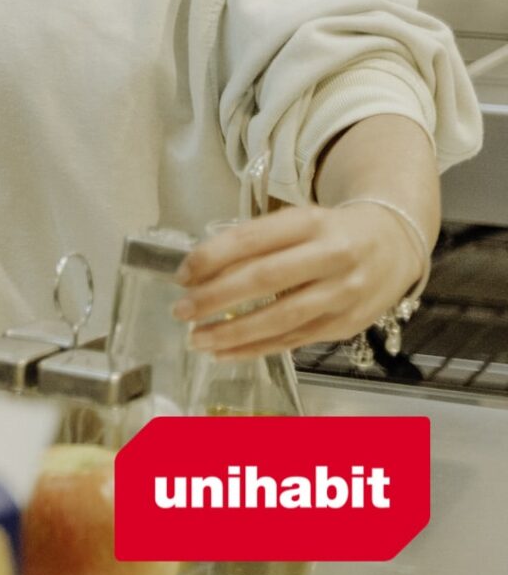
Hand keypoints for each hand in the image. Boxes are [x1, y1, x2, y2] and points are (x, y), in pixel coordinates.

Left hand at [174, 205, 425, 361]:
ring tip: (196, 339)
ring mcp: (343, 294)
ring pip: (281, 318)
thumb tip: (199, 273)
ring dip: (232, 332)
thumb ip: (256, 243)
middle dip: (217, 298)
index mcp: (311, 222)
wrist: (394, 246)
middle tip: (180, 310)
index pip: (253, 239)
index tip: (182, 275)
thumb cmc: (330, 232)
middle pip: (266, 279)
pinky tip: (225, 352)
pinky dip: (255, 349)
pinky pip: (294, 340)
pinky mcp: (346, 325)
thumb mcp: (297, 222)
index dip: (213, 257)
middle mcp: (332, 257)